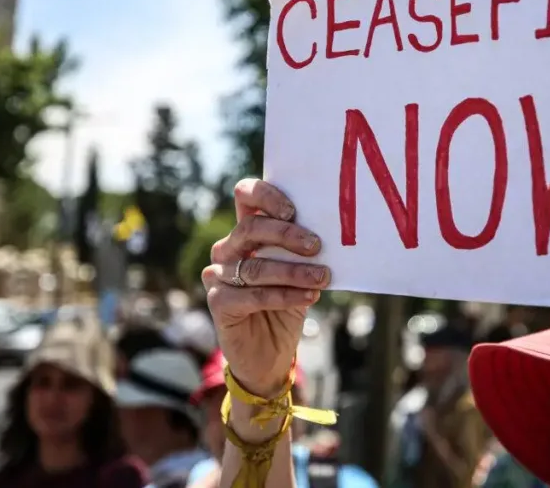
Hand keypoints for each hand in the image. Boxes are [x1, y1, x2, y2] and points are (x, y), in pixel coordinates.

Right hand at [203, 179, 331, 399]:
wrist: (271, 353)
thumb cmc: (288, 303)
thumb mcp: (300, 272)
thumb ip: (304, 251)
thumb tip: (331, 233)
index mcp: (248, 232)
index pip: (246, 197)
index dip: (266, 196)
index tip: (294, 210)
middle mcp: (228, 249)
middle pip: (250, 228)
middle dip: (286, 235)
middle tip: (316, 246)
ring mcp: (219, 275)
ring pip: (255, 266)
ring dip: (293, 271)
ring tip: (322, 278)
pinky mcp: (218, 303)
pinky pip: (252, 295)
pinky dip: (284, 295)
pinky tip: (308, 297)